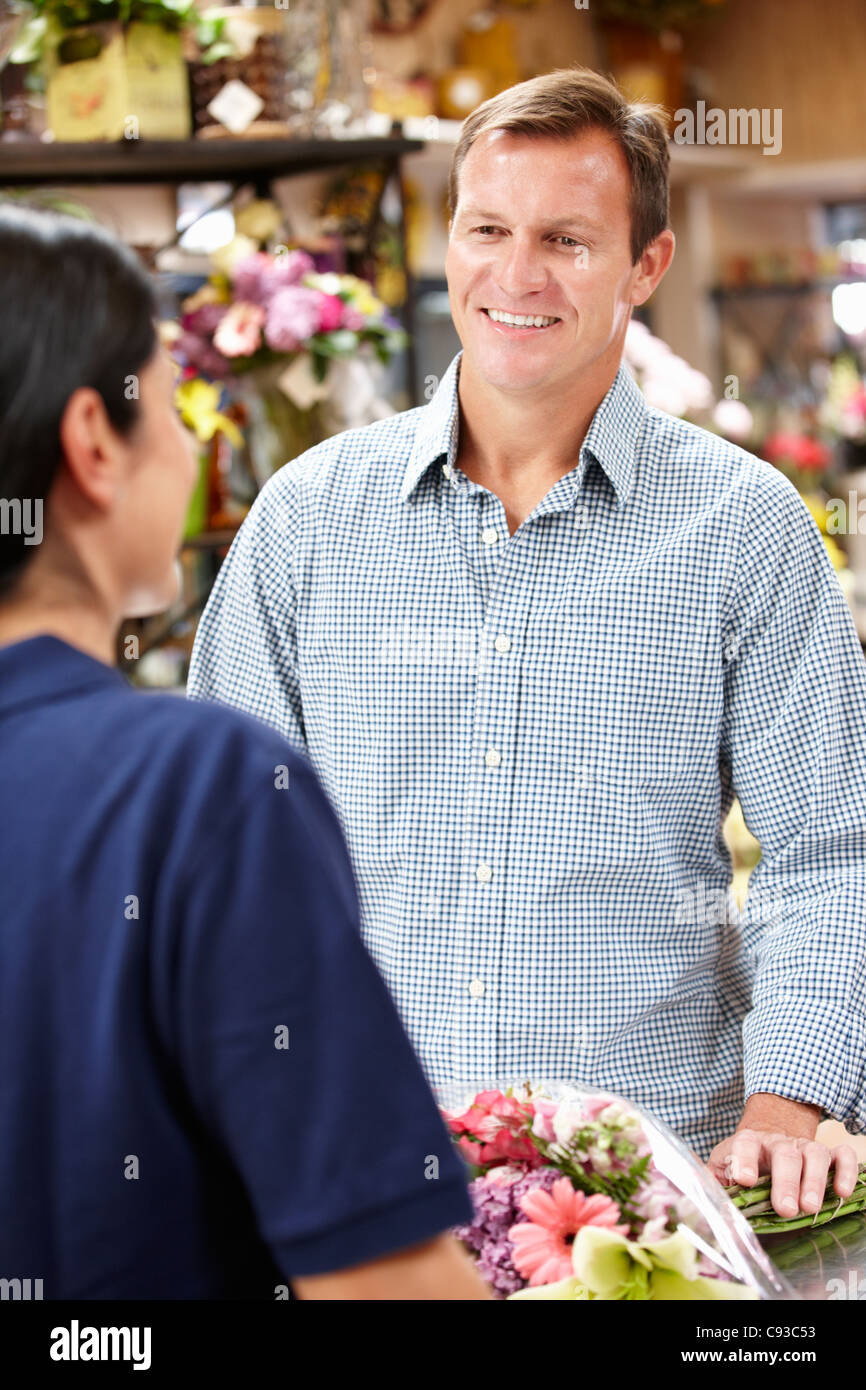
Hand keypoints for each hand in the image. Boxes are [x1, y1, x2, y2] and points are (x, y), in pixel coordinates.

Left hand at [705, 1094, 860, 1218]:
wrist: (768, 1134)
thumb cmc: (742, 1159)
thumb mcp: (721, 1165)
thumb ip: (707, 1180)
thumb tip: (687, 1196)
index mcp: (747, 1143)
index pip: (744, 1146)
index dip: (743, 1161)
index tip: (744, 1180)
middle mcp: (777, 1142)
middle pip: (784, 1155)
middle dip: (786, 1182)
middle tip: (786, 1208)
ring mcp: (803, 1146)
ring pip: (814, 1154)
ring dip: (814, 1180)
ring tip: (811, 1207)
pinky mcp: (826, 1154)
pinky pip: (841, 1155)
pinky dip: (845, 1170)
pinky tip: (842, 1191)